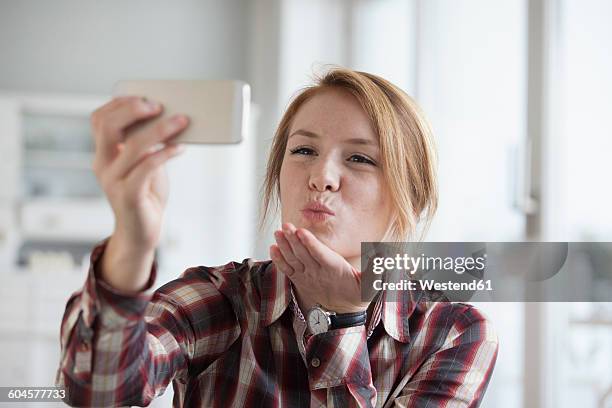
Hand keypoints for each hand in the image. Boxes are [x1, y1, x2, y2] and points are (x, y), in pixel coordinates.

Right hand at [91, 96, 188, 251]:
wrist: (141, 232)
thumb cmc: (146, 194)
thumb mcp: (145, 163)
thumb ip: (148, 143)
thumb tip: (170, 116)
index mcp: (103, 153)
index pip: (99, 119)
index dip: (120, 104)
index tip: (145, 97)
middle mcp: (103, 165)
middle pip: (107, 126)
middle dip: (134, 110)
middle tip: (159, 106)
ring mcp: (113, 181)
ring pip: (132, 145)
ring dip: (161, 129)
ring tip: (182, 121)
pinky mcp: (128, 196)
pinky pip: (146, 168)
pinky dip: (165, 153)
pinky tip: (180, 147)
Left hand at [269, 223, 369, 313]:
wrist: (344, 313)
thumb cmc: (358, 294)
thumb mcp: (371, 285)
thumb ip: (376, 270)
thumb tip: (383, 255)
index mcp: (334, 271)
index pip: (320, 255)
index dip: (310, 243)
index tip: (301, 231)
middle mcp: (318, 274)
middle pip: (303, 254)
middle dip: (293, 239)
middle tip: (286, 225)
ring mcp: (307, 278)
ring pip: (293, 260)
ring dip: (284, 245)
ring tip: (278, 232)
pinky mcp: (300, 281)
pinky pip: (287, 270)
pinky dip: (279, 259)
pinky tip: (273, 248)